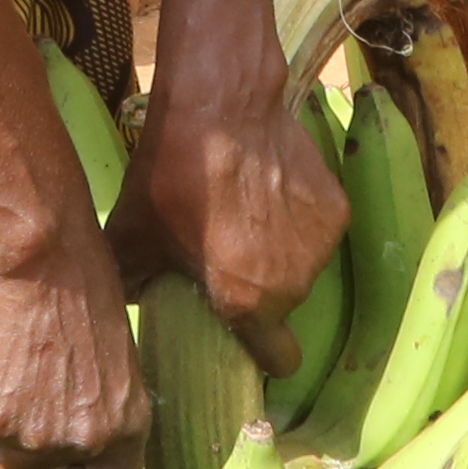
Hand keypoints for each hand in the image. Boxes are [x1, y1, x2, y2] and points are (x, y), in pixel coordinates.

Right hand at [0, 209, 143, 468]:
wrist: (38, 247)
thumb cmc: (77, 280)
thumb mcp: (109, 355)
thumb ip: (92, 405)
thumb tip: (65, 438)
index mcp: (125, 426)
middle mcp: (83, 441)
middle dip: (17, 434)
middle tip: (16, 380)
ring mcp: (33, 435)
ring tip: (0, 349)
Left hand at [114, 41, 350, 369]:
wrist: (222, 107)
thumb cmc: (171, 177)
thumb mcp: (132, 234)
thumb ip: (130, 280)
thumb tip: (130, 296)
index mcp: (248, 303)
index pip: (281, 361)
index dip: (264, 357)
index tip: (245, 339)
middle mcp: (294, 283)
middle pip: (281, 306)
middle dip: (257, 290)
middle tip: (225, 254)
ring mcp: (320, 244)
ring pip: (301, 266)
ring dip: (278, 254)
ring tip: (245, 217)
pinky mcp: (336, 204)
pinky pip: (314, 229)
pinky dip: (295, 219)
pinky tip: (268, 191)